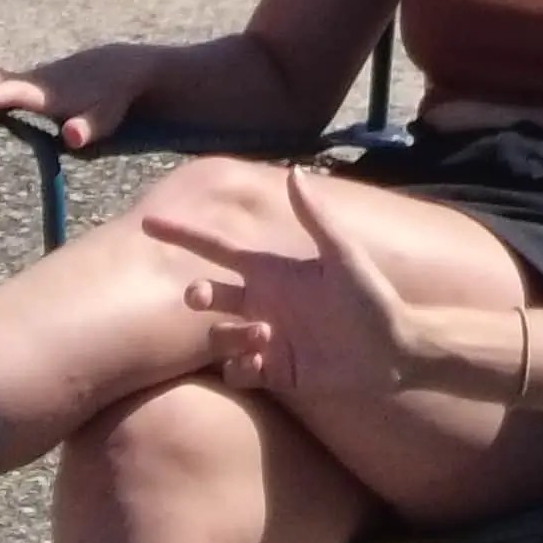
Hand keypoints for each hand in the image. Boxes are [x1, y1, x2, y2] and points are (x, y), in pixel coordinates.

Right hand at [147, 149, 461, 410]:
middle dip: (197, 293)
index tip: (149, 223)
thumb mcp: (344, 256)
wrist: (394, 350)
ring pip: (219, 335)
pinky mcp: (274, 370)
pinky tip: (259, 364)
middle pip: (208, 293)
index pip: (218, 249)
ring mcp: (266, 338)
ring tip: (263, 335)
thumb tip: (295, 171)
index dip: (184, 235)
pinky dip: (241, 367)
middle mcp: (263, 302)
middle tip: (198, 294)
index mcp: (273, 271)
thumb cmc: (372, 298)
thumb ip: (316, 218)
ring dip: (230, 335)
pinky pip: (239, 370)